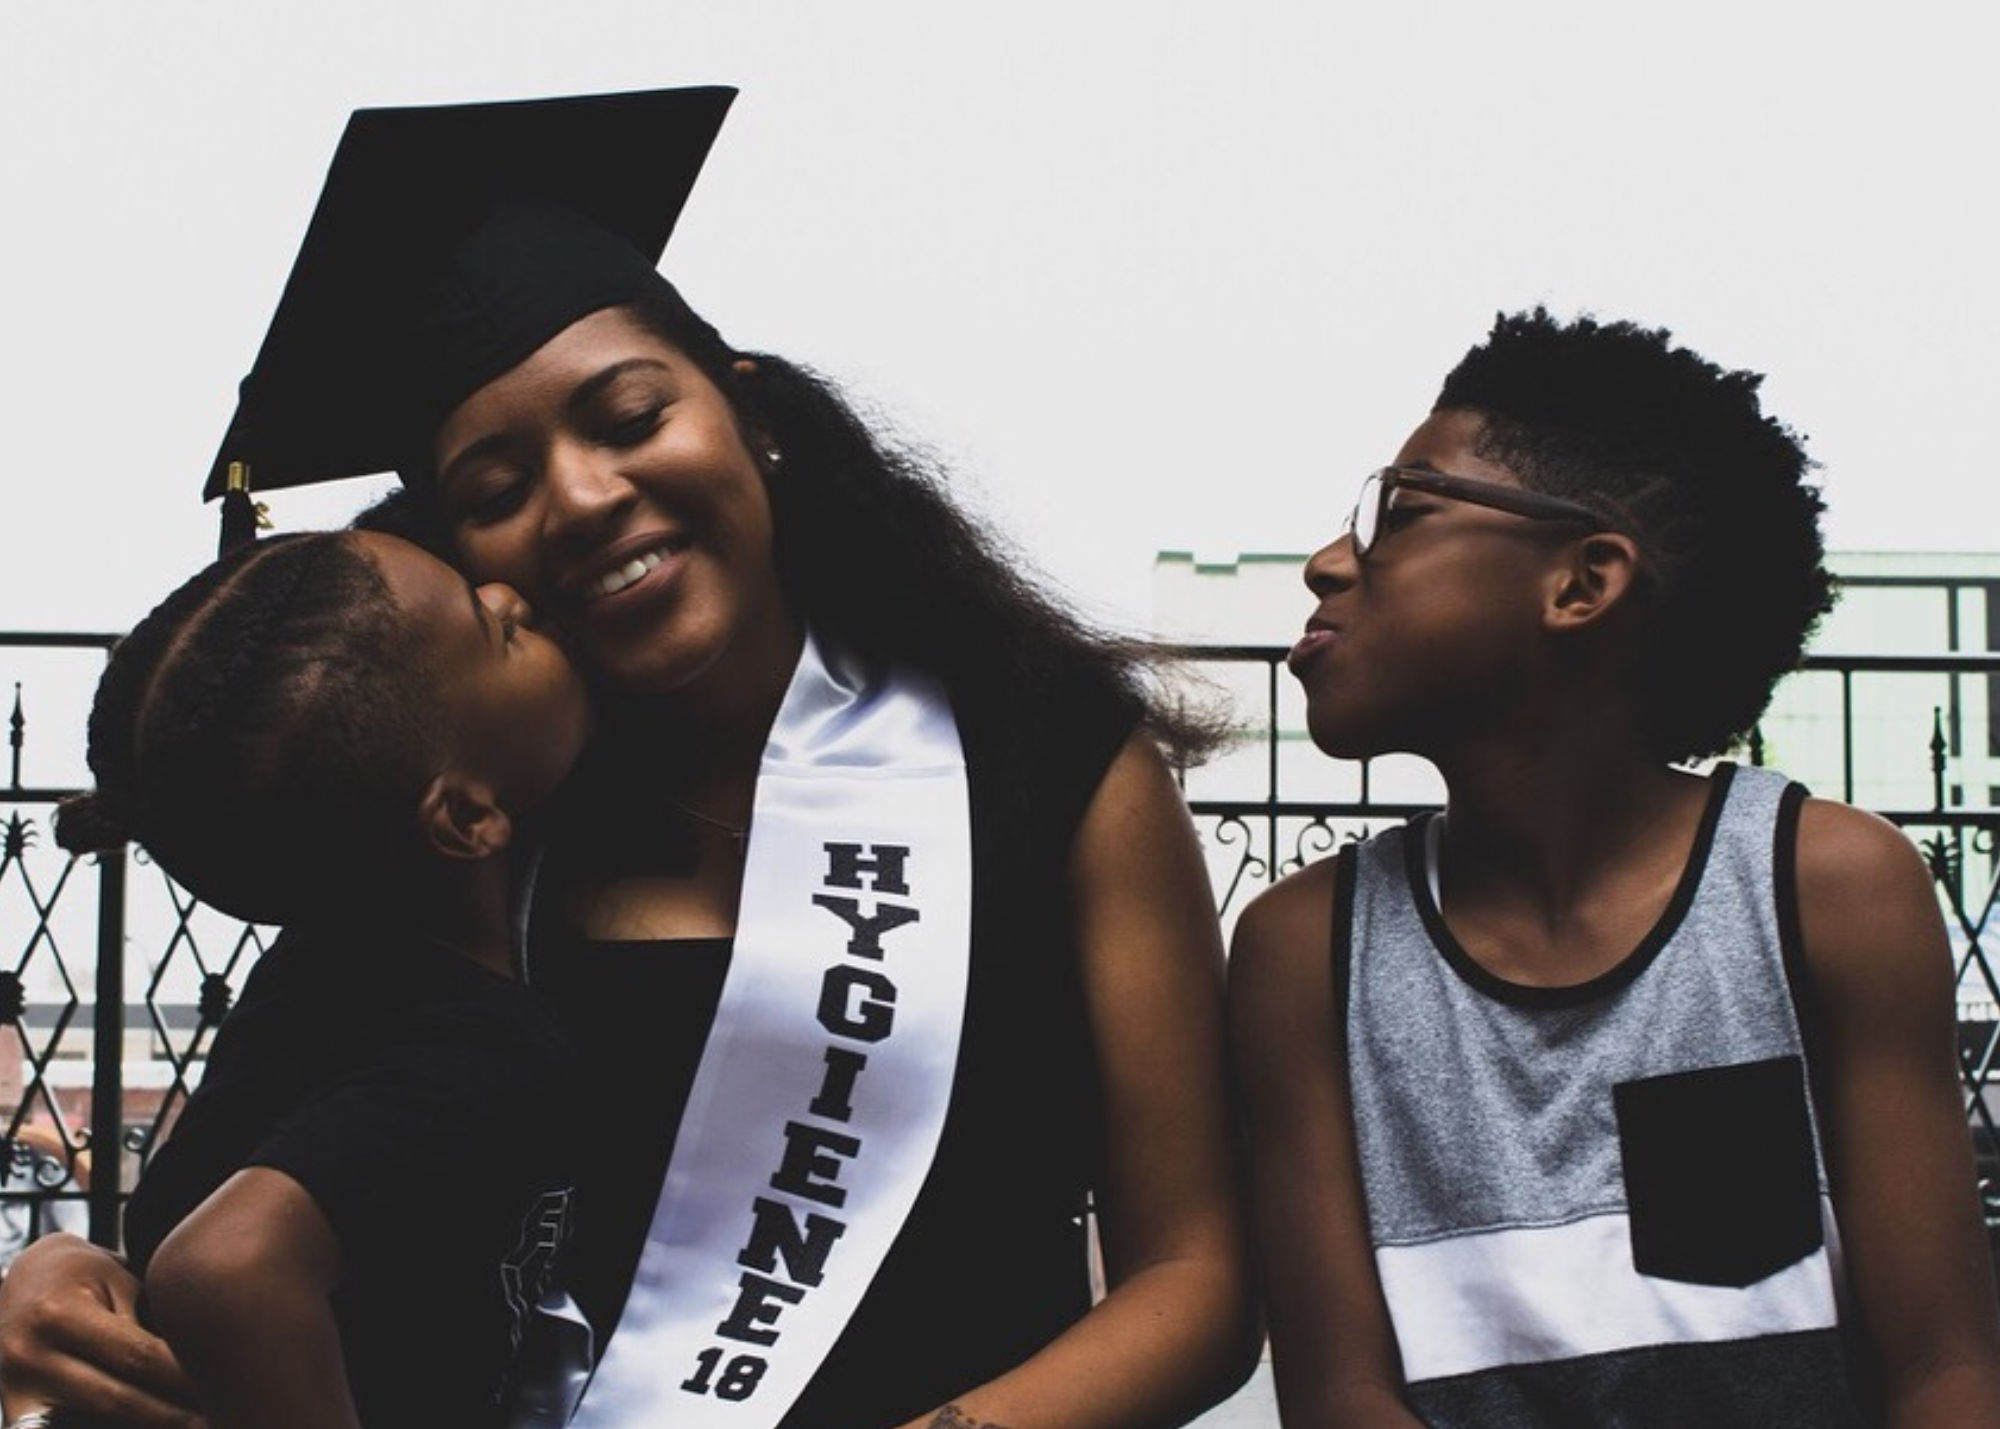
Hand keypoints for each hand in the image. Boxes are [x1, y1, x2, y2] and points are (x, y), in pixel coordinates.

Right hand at [0, 1234, 204, 1428]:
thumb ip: (148, 1323)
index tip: (224, 1390)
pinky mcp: (13, 1411)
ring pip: (90, 1425)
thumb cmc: (84, 1275)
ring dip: (144, 1427)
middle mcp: (31, 1356)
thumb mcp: (118, 1282)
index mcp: (61, 1314)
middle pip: (117, 1401)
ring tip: (190, 1425)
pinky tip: (146, 1425)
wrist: (22, 1279)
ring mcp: (16, 1390)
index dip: (184, 1378)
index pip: (137, 1357)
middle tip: (217, 1419)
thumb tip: (201, 1365)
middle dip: (173, 1415)